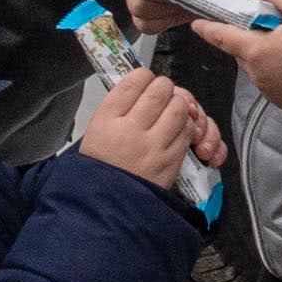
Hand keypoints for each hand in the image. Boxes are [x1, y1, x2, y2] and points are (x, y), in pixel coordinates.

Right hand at [74, 68, 218, 189]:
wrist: (105, 206)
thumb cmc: (100, 168)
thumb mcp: (96, 131)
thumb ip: (118, 108)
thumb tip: (139, 86)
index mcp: (106, 120)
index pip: (133, 82)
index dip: (143, 76)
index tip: (144, 78)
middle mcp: (130, 131)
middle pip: (159, 91)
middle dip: (164, 86)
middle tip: (161, 91)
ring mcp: (152, 147)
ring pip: (178, 108)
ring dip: (178, 104)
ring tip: (169, 109)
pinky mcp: (170, 162)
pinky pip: (186, 132)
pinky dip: (184, 126)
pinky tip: (174, 130)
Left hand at [182, 0, 281, 116]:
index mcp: (256, 50)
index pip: (223, 37)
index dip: (207, 29)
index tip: (196, 24)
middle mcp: (257, 74)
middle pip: (243, 53)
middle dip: (250, 41)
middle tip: (272, 30)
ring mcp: (269, 91)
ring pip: (257, 69)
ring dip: (264, 58)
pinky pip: (270, 84)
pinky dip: (276, 74)